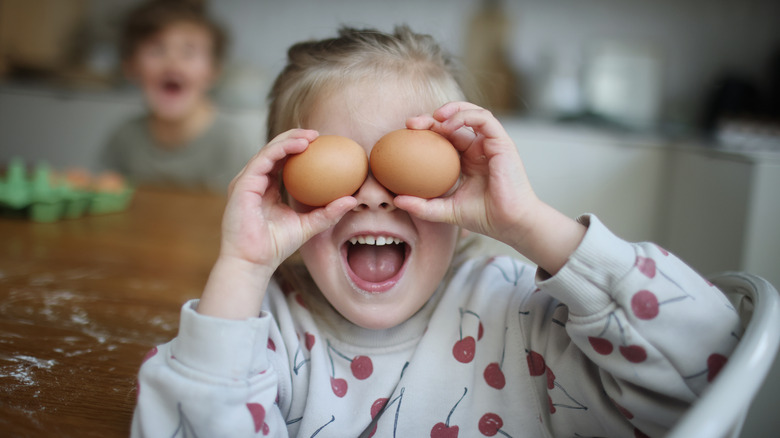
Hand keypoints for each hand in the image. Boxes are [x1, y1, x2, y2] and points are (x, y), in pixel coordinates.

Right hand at [199, 129, 356, 318]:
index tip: (322, 145)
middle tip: (318, 134)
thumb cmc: (276, 246)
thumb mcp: (309, 226)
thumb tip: (352, 200)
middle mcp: (255, 181)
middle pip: (274, 151)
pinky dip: (281, 149)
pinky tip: (299, 145)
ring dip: (290, 139)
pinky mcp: (242, 184)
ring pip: (268, 150)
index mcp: (267, 188)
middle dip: (295, 137)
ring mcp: (246, 181)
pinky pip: (263, 159)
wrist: (253, 261)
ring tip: (311, 136)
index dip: (299, 149)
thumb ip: (328, 212)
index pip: (282, 161)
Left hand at [397, 102, 584, 273]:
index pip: (444, 138)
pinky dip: (466, 116)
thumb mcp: (446, 211)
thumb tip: (397, 200)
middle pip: (454, 122)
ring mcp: (491, 144)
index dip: (426, 132)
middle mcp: (479, 148)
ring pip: (471, 113)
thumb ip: (423, 206)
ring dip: (451, 110)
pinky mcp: (502, 142)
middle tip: (411, 124)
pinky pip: (484, 119)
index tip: (405, 136)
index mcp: (467, 160)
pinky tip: (448, 125)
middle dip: (431, 118)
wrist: (510, 223)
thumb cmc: (484, 218)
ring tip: (433, 117)